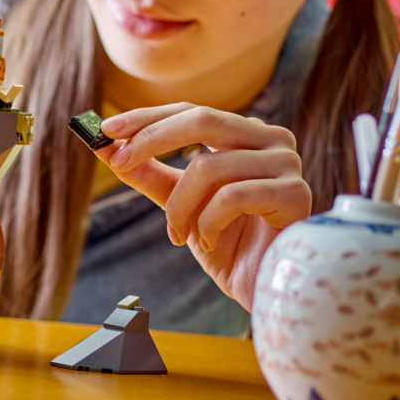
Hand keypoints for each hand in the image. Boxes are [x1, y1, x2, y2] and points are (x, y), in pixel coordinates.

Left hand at [96, 104, 312, 310]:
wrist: (264, 289)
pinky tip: (210, 242)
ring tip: (179, 233)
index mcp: (246, 135)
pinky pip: (232, 197)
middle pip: (202, 119)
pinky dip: (207, 224)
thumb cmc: (228, 243)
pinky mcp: (296, 193)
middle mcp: (271, 139)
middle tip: (119, 161)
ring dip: (179, 207)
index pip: (191, 111)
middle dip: (152, 138)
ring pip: (208, 167)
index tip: (106, 128)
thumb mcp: (178, 202)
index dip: (147, 118)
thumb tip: (103, 145)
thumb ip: (147, 172)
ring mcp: (287, 164)